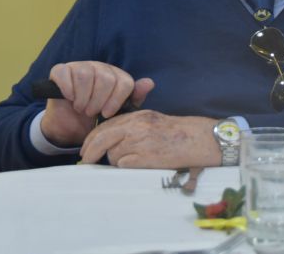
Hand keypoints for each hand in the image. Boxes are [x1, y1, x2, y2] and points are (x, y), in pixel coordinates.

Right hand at [40, 61, 154, 146]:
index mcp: (116, 75)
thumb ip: (134, 98)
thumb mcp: (119, 111)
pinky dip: (68, 89)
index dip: (116, 101)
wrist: (70, 125)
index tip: (107, 114)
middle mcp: (99, 67)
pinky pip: (65, 73)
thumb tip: (150, 83)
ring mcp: (79, 66)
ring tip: (81, 108)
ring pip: (85, 75)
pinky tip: (69, 98)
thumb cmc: (96, 116)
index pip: (125, 82)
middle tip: (91, 112)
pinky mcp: (60, 70)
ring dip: (83, 98)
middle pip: (106, 79)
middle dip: (98, 102)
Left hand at [78, 111, 221, 168]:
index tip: (86, 149)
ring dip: (118, 161)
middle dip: (90, 152)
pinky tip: (141, 164)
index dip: (92, 139)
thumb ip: (131, 125)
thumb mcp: (152, 120)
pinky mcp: (146, 157)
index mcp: (138, 116)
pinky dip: (128, 167)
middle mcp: (136, 126)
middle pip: (102, 139)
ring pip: (114, 155)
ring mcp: (140, 142)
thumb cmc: (177, 133)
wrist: (197, 140)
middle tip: (86, 161)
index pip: (106, 126)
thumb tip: (109, 139)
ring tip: (136, 160)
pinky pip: (124, 165)